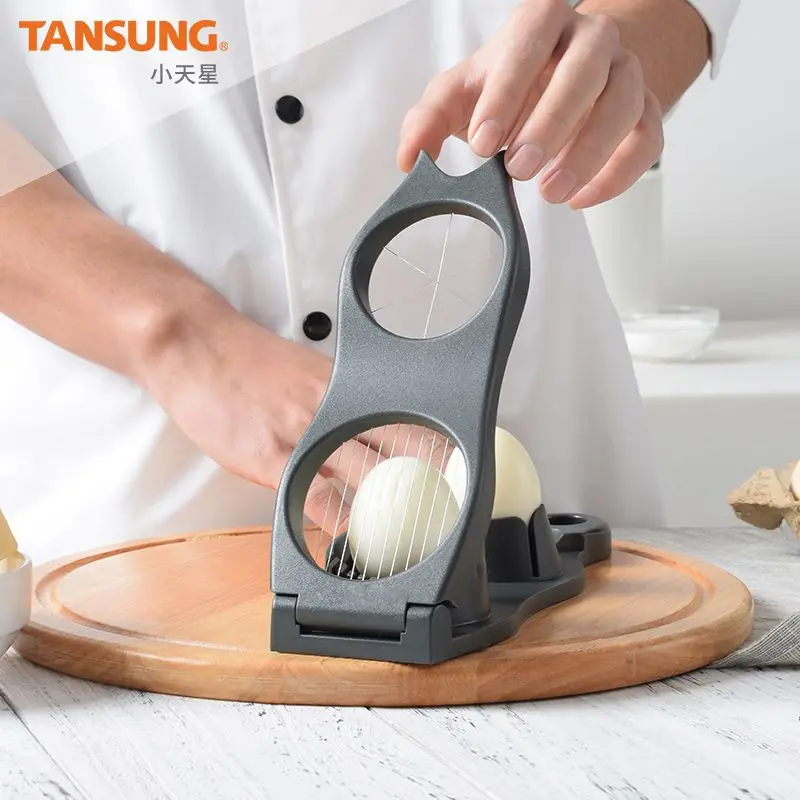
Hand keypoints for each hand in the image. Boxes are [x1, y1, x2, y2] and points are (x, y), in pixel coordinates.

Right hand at [143, 306, 449, 548]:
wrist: (197, 347)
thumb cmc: (250, 364)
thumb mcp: (309, 377)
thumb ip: (341, 409)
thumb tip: (366, 442)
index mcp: (349, 389)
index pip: (409, 424)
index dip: (440, 455)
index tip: (460, 480)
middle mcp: (337, 409)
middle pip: (401, 451)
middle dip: (430, 486)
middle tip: (451, 517)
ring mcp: (306, 434)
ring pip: (368, 476)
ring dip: (393, 511)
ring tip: (416, 541)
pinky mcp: (273, 458)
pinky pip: (317, 497)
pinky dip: (338, 523)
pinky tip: (354, 542)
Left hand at [397, 0, 662, 208]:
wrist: (562, 76)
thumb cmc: (510, 83)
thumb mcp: (462, 92)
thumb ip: (429, 118)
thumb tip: (408, 158)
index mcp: (541, 22)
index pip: (530, 42)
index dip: (507, 91)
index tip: (482, 142)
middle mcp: (591, 38)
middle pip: (585, 69)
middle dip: (551, 122)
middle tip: (519, 169)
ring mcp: (626, 72)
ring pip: (624, 103)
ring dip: (589, 151)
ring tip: (551, 192)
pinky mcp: (645, 112)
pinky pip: (647, 141)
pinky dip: (618, 174)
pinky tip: (581, 199)